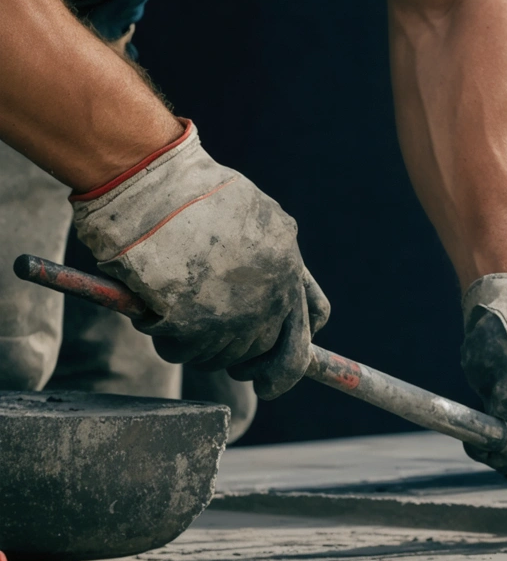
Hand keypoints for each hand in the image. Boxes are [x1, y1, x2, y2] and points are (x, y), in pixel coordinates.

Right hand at [71, 121, 328, 398]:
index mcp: (288, 273)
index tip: (268, 380)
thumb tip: (282, 303)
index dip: (286, 366)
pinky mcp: (193, 326)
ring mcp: (233, 317)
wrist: (149, 180)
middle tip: (208, 338)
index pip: (303, 341)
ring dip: (193, 342)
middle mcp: (269, 301)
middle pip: (257, 356)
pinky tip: (151, 305)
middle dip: (234, 356)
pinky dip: (162, 336)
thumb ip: (277, 261)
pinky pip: (179, 352)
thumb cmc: (194, 190)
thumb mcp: (260, 217)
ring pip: (215, 358)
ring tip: (171, 301)